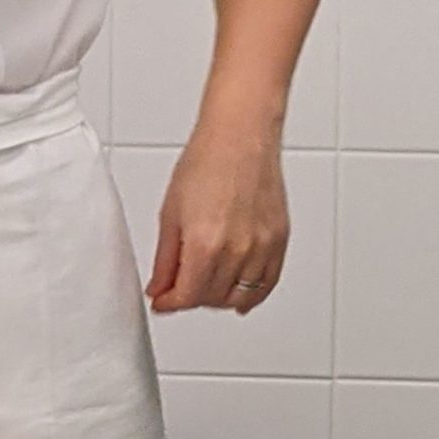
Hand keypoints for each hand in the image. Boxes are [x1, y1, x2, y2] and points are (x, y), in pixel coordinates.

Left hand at [148, 120, 288, 315]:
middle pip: (211, 299)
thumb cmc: (206, 161)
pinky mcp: (279, 240)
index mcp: (204, 244)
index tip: (162, 300)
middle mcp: (237, 250)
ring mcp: (262, 247)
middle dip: (191, 297)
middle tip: (180, 286)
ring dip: (218, 298)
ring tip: (206, 286)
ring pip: (240, 297)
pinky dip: (251, 295)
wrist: (240, 135)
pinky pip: (267, 284)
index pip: (187, 297)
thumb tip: (159, 289)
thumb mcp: (170, 213)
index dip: (169, 303)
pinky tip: (239, 296)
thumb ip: (165, 259)